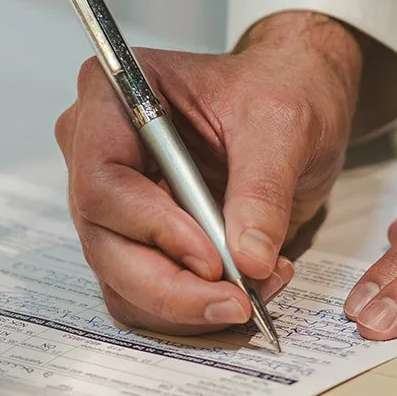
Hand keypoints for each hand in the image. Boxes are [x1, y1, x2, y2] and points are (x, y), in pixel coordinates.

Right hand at [54, 11, 361, 333]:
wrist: (297, 101)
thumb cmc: (281, 90)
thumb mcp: (284, 127)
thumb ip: (263, 192)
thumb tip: (249, 260)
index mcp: (114, 98)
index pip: (105, 183)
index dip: (154, 230)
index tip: (213, 260)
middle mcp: (99, 151)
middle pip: (105, 243)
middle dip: (171, 287)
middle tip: (237, 302)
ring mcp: (115, 202)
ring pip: (124, 281)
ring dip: (190, 304)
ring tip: (259, 285)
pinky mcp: (139, 239)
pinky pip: (151, 293)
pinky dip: (198, 305)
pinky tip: (250, 282)